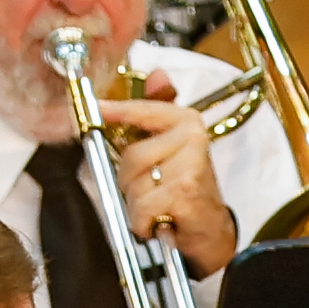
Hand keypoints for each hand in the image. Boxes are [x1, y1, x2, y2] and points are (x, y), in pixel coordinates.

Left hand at [97, 90, 234, 269]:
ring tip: (159, 206)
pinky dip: (143, 222)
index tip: (98, 108)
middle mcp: (192, 138)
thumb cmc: (183, 193)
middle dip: (130, 180)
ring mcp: (190, 166)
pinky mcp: (184, 193)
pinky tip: (160, 222)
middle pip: (130, 155)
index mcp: (187, 123)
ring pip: (133, 182)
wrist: (210, 233)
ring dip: (137, 203)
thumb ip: (156, 114)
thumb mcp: (168, 150)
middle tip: (153, 190)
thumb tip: (157, 74)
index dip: (118, 110)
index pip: (144, 110)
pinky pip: (141, 207)